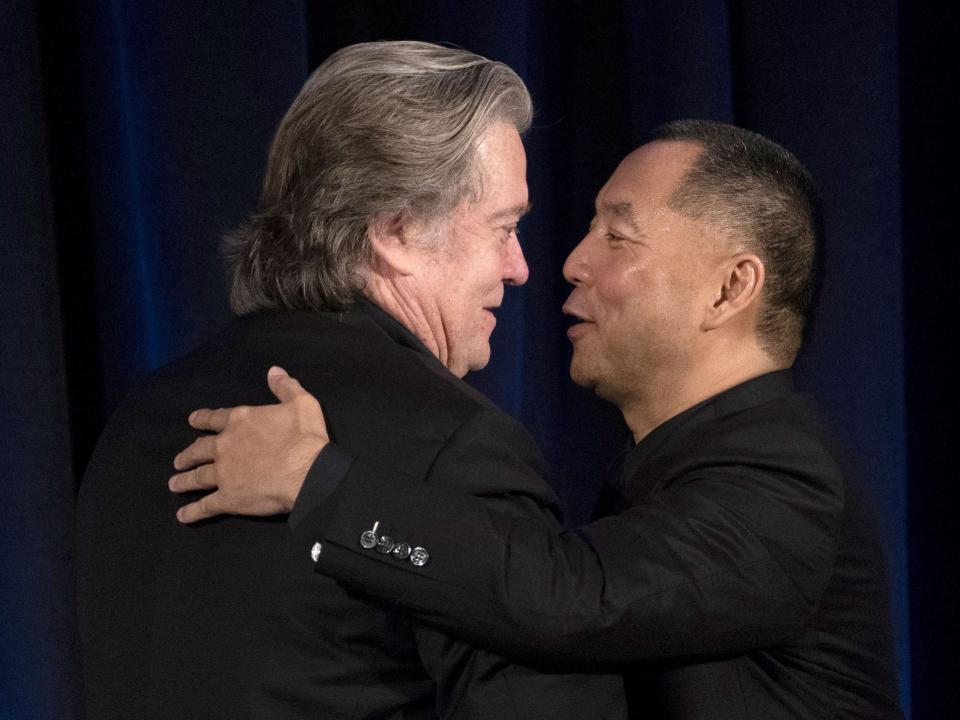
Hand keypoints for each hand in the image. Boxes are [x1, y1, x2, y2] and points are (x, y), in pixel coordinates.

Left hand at [169, 366, 328, 522]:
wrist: (307, 473)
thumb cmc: (305, 438)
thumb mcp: (301, 403)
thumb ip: (285, 386)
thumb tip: (273, 371)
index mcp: (241, 421)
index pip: (215, 418)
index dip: (202, 419)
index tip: (192, 421)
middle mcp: (225, 445)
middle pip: (200, 449)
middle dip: (188, 454)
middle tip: (180, 460)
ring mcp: (223, 473)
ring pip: (197, 477)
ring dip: (184, 480)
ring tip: (174, 483)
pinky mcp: (228, 498)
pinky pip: (206, 506)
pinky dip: (193, 511)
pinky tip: (183, 515)